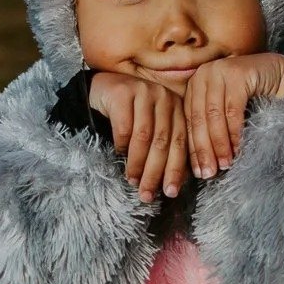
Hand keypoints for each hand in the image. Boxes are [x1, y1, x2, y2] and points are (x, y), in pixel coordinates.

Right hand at [86, 72, 189, 202]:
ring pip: (144, 137)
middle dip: (155, 173)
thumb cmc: (131, 115)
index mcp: (176, 108)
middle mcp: (164, 97)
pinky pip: (124, 128)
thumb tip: (173, 184)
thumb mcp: (153, 127)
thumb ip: (165, 147)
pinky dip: (122, 145)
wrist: (103, 88)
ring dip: (138, 164)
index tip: (170, 193)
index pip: (179, 143)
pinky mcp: (123, 92)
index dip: (175, 170)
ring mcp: (144, 92)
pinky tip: (119, 155)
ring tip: (133, 181)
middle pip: (162, 142)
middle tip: (147, 195)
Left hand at [185, 53, 283, 179]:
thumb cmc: (253, 99)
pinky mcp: (237, 72)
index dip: (194, 149)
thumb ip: (211, 128)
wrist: (280, 76)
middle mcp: (203, 74)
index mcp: (195, 85)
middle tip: (209, 173)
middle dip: (204, 149)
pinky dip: (234, 132)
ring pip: (214, 115)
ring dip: (220, 143)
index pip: (190, 121)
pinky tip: (238, 149)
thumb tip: (200, 166)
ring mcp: (219, 70)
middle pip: (199, 118)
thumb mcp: (225, 112)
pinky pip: (232, 109)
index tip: (199, 173)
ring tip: (225, 164)